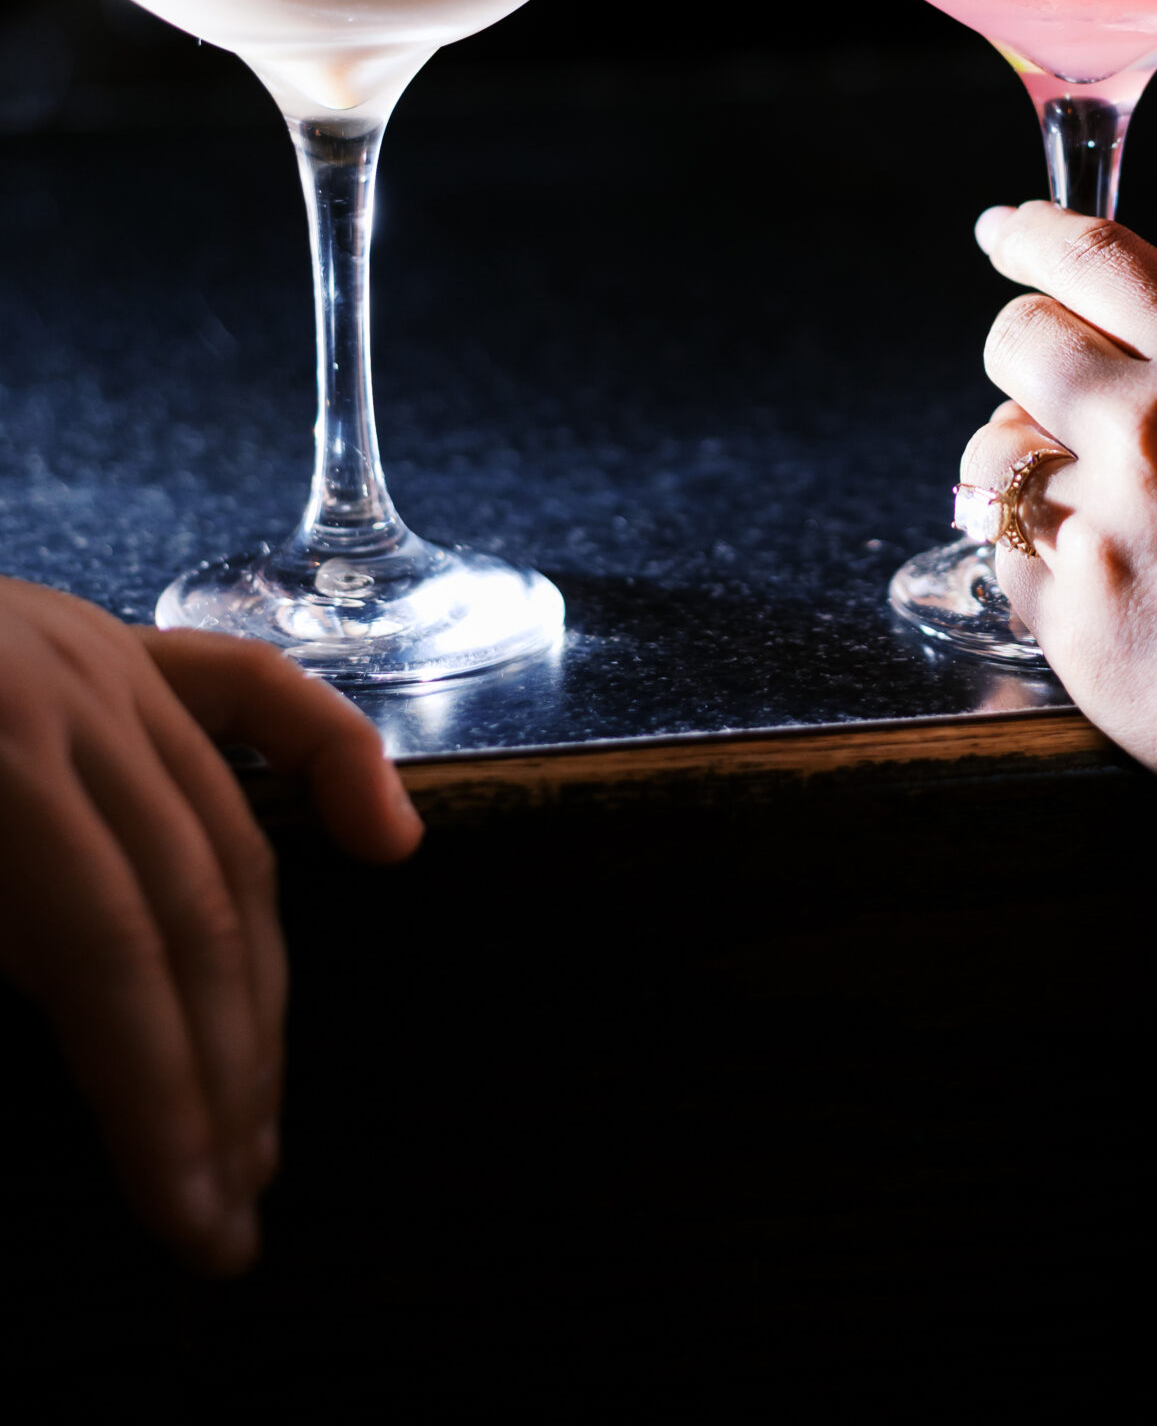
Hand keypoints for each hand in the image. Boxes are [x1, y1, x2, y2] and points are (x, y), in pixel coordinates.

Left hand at [0, 577, 420, 1273]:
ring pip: (229, 842)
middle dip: (220, 1079)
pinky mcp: (111, 645)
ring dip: (258, 998)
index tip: (185, 1227)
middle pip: (191, 911)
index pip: (109, 956)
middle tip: (229, 1216)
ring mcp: (104, 661)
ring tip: (258, 1125)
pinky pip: (254, 696)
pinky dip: (333, 763)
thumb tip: (56, 1051)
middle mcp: (75, 702)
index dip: (155, 1103)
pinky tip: (385, 848)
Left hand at [963, 203, 1156, 942]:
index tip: (1004, 230)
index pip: (1093, 258)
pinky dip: (1042, 564)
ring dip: (1024, 463)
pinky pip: (1011, 563)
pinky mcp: (1070, 628)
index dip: (1033, 234)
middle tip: (1051, 380)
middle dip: (1027, 350)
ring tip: (1086, 499)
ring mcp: (1097, 531)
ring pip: (993, 454)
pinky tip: (1110, 587)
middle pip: (1016, 340)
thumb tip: (1143, 357)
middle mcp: (1146, 432)